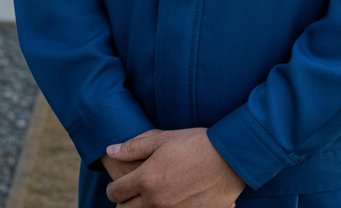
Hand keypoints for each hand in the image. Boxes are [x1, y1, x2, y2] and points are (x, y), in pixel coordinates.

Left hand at [104, 127, 244, 207]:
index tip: (117, 185)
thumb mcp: (162, 138)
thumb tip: (110, 150)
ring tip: (152, 196)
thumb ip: (133, 146)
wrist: (229, 158)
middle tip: (132, 192)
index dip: (113, 189)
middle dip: (124, 202)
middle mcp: (155, 201)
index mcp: (146, 179)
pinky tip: (173, 200)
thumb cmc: (195, 143)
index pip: (115, 193)